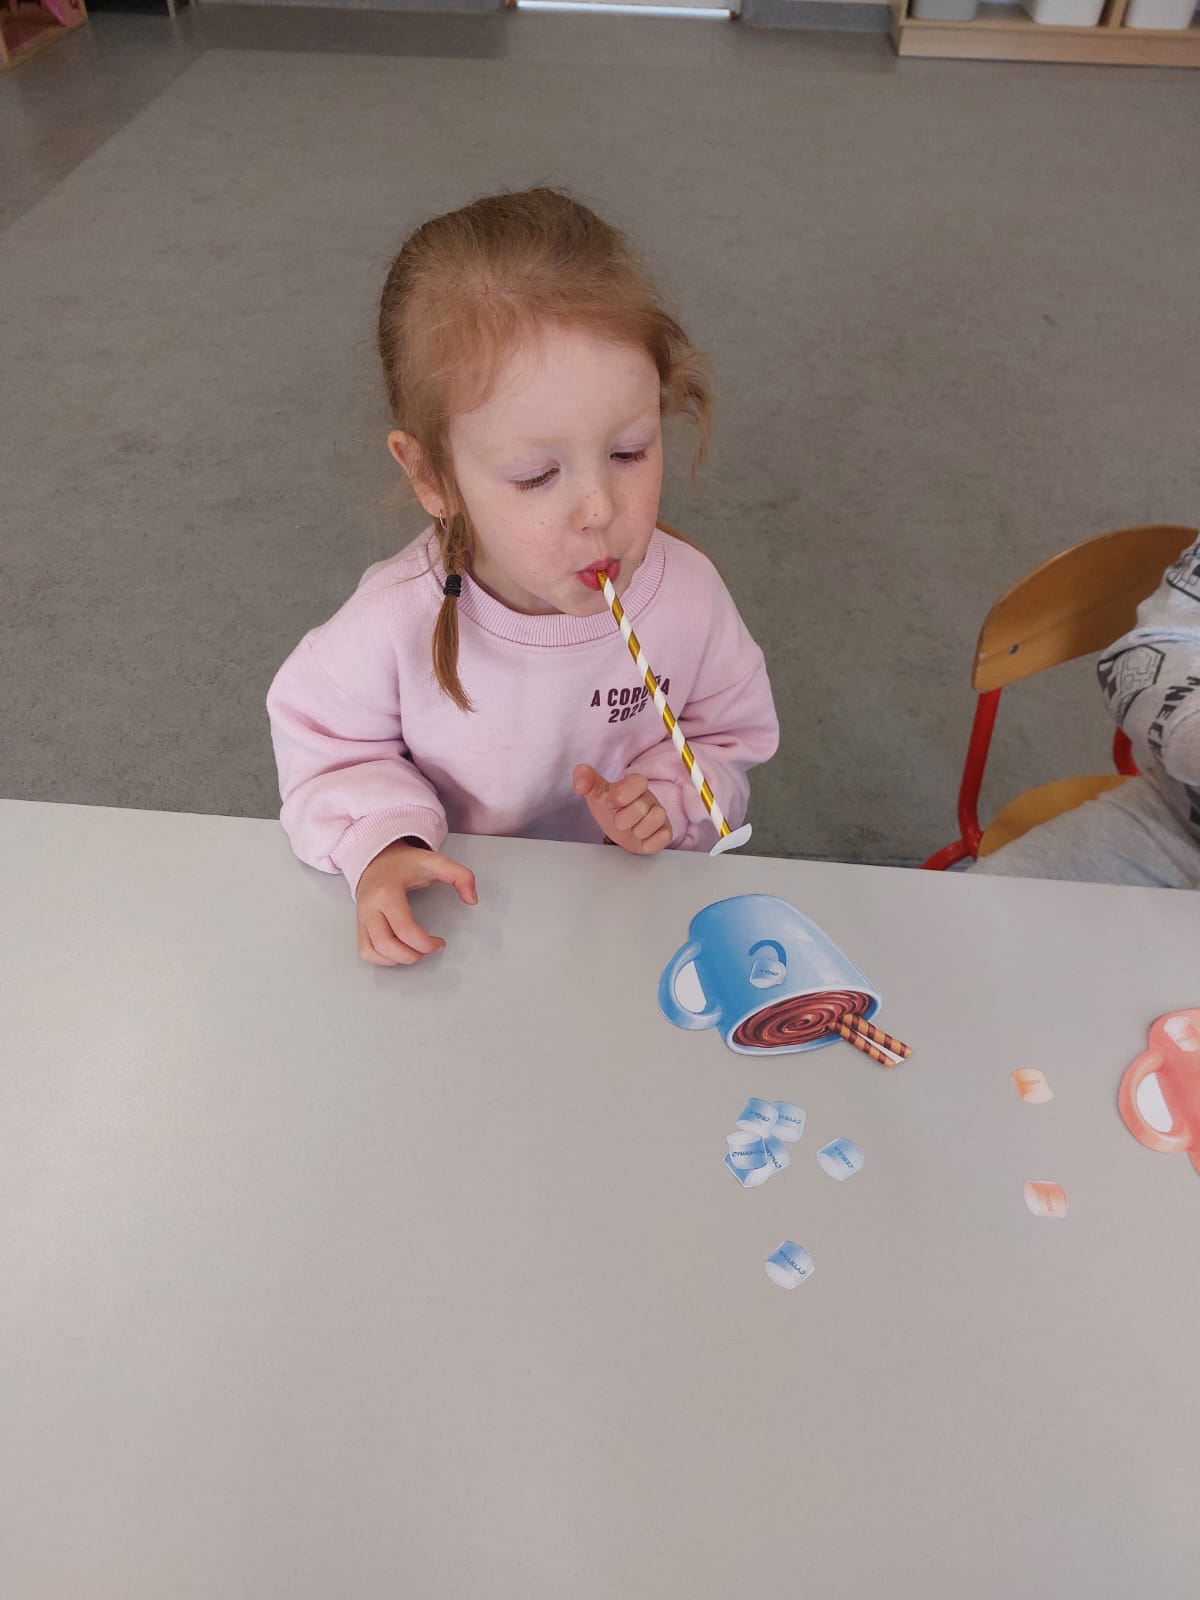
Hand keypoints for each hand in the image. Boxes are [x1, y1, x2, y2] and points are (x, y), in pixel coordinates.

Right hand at [355, 840, 477, 965]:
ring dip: (397, 959)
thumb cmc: (405, 863)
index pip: (404, 929)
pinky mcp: (360, 924)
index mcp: (387, 892)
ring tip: (415, 951)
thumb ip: (461, 876)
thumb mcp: (436, 862)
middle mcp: (370, 907)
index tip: (440, 942)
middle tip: (428, 950)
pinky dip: (381, 958)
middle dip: (411, 955)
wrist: (378, 858)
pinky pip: (365, 950)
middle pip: (385, 944)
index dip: (426, 943)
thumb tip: (472, 900)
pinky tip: (399, 951)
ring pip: (372, 951)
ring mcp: (362, 917)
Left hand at [572, 765, 671, 854]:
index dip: (619, 796)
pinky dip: (647, 843)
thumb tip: (580, 775)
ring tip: (630, 829)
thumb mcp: (595, 793)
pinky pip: (662, 838)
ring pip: (654, 821)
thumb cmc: (610, 808)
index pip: (638, 782)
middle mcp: (650, 798)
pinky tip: (640, 838)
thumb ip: (586, 780)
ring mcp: (660, 815)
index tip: (610, 803)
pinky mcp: (665, 832)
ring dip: (635, 831)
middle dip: (622, 819)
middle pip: (640, 808)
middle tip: (618, 820)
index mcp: (636, 784)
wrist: (619, 826)